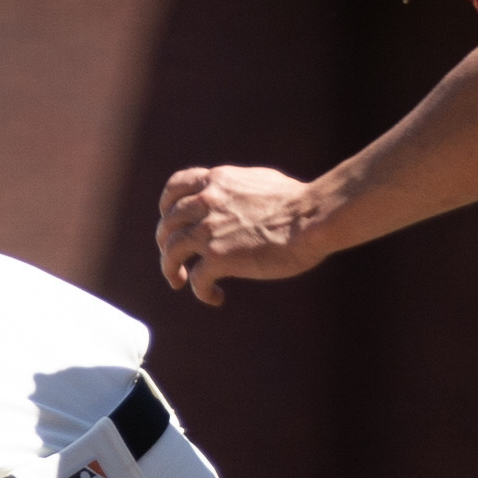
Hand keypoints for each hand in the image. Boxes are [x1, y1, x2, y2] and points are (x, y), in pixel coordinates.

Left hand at [156, 166, 327, 305]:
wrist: (312, 217)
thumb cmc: (299, 201)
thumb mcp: (258, 181)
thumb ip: (237, 189)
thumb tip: (236, 197)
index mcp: (217, 181)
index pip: (175, 188)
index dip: (166, 207)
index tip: (171, 221)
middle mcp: (206, 203)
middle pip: (167, 223)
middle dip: (165, 242)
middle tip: (174, 258)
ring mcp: (209, 230)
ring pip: (171, 251)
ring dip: (170, 269)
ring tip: (179, 281)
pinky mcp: (220, 257)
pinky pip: (196, 278)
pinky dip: (201, 290)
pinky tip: (215, 297)